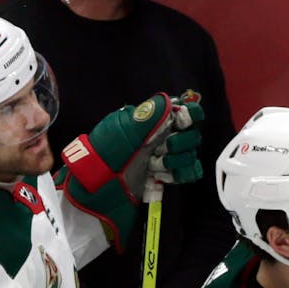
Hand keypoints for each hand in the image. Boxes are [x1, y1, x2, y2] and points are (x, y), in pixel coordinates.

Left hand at [57, 90, 203, 248]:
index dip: (189, 115)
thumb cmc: (105, 154)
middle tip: (163, 149)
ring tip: (156, 166)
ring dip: (178, 160)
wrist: (97, 187)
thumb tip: (169, 100)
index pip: (181, 111)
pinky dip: (183, 173)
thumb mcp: (122, 130)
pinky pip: (189, 172)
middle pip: (190, 134)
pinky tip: (166, 176)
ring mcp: (164, 158)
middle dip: (181, 142)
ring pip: (190, 154)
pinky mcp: (166, 177)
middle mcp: (160, 137)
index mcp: (151, 121)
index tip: (182, 123)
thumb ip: (147, 116)